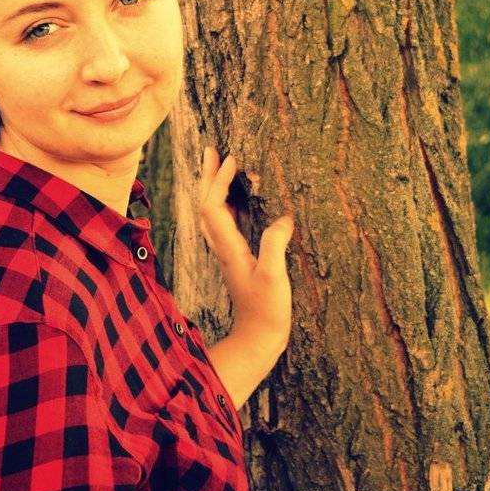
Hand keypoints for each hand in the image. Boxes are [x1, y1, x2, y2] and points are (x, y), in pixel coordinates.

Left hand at [197, 145, 293, 358]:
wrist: (257, 340)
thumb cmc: (267, 312)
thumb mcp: (274, 278)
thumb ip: (274, 246)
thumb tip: (283, 218)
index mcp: (229, 248)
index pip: (214, 207)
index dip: (219, 181)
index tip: (232, 159)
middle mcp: (222, 248)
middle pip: (206, 205)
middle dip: (208, 176)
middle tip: (212, 150)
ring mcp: (227, 254)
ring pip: (213, 213)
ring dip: (214, 187)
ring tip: (222, 166)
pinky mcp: (236, 259)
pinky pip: (224, 224)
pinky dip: (226, 204)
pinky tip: (237, 200)